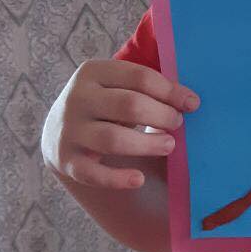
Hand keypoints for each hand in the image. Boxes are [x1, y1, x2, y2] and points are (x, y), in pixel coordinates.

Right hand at [41, 60, 199, 189]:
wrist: (58, 132)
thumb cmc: (104, 107)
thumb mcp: (118, 87)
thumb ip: (148, 89)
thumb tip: (189, 101)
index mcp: (93, 72)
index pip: (139, 77)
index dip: (170, 91)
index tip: (192, 104)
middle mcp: (78, 98)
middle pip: (129, 105)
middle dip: (161, 115)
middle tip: (178, 124)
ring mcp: (69, 130)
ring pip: (113, 139)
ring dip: (147, 144)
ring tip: (169, 145)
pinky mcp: (65, 160)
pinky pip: (92, 173)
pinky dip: (117, 178)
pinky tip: (139, 179)